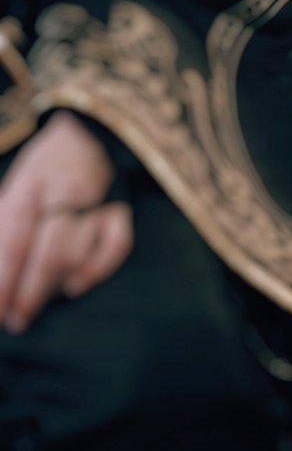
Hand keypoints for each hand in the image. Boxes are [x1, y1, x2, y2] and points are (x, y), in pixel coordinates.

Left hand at [0, 111, 133, 332]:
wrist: (88, 131)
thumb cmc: (43, 166)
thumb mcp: (16, 185)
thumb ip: (6, 222)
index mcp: (32, 185)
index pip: (15, 238)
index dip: (5, 279)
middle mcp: (67, 193)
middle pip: (49, 252)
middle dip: (30, 292)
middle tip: (17, 319)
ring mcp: (98, 200)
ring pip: (80, 252)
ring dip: (56, 285)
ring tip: (37, 305)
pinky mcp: (122, 206)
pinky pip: (117, 243)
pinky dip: (98, 267)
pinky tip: (76, 284)